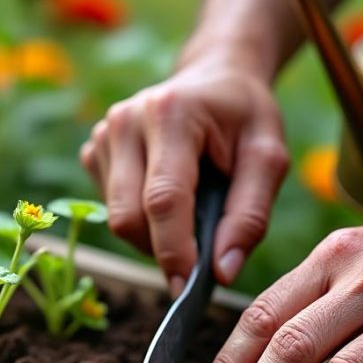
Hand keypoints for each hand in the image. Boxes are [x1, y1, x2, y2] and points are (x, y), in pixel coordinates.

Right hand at [81, 59, 288, 293]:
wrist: (216, 76)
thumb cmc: (245, 118)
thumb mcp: (269, 158)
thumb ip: (250, 216)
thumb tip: (221, 274)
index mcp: (170, 113)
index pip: (163, 199)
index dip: (173, 250)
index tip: (189, 287)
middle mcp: (125, 120)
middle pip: (128, 217)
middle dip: (163, 248)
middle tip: (202, 249)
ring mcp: (103, 134)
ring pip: (116, 219)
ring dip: (153, 235)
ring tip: (190, 210)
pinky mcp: (93, 150)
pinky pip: (110, 208)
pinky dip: (141, 219)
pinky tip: (166, 194)